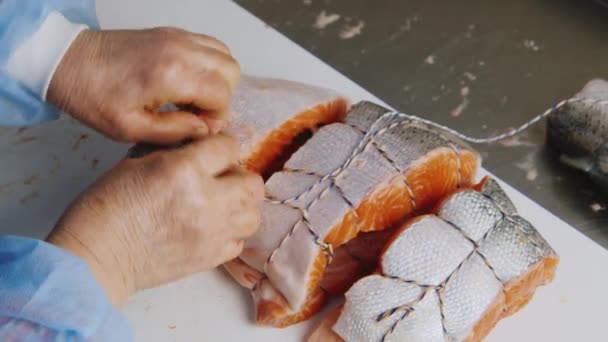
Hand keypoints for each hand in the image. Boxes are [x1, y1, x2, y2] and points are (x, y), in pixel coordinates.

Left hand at [47, 28, 239, 143]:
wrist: (68, 61)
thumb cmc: (93, 96)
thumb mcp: (130, 129)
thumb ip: (175, 132)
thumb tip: (204, 130)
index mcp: (171, 75)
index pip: (222, 95)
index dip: (218, 118)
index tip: (199, 128)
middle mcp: (180, 50)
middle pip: (231, 72)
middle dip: (222, 98)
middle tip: (197, 114)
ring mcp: (178, 37)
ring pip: (225, 56)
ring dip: (217, 80)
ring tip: (193, 99)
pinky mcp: (172, 33)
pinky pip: (210, 45)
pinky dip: (209, 65)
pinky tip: (188, 83)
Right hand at [47, 135, 263, 307]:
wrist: (97, 257)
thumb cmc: (107, 206)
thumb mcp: (136, 161)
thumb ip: (174, 150)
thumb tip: (199, 144)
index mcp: (184, 169)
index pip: (228, 146)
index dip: (222, 145)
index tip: (214, 151)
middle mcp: (207, 200)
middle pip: (252, 182)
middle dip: (239, 175)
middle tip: (222, 178)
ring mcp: (213, 232)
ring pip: (254, 214)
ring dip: (242, 205)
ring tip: (223, 204)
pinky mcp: (211, 257)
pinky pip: (240, 241)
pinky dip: (232, 233)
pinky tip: (214, 227)